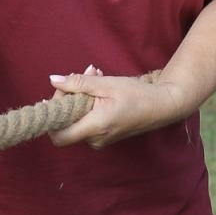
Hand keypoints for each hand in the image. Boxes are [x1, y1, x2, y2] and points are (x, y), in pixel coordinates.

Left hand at [47, 65, 188, 149]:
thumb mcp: (107, 84)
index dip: (55, 114)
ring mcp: (100, 140)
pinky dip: (88, 104)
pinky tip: (100, 88)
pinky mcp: (104, 136)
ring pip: (76, 120)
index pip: (58, 136)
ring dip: (80, 96)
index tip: (64, 91)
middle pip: (66, 125)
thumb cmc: (137, 94)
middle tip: (84, 74)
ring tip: (95, 75)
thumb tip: (53, 80)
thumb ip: (78, 83)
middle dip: (69, 97)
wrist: (162, 107)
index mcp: (95, 128)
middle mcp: (95, 140)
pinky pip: (86, 122)